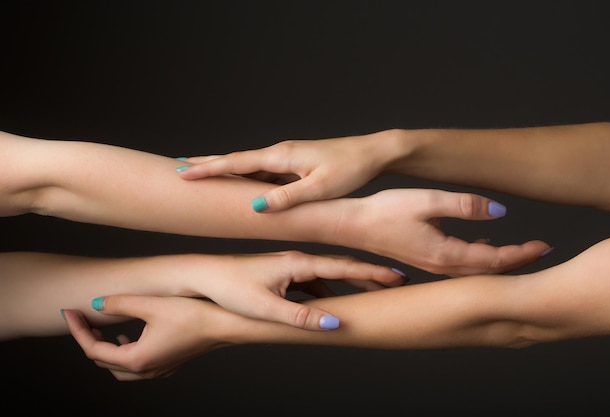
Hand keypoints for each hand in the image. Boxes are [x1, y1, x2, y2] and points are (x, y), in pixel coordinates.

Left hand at [62, 295, 240, 380]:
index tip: (69, 312)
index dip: (77, 330)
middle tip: (82, 319)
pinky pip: (138, 366)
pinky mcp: (169, 364)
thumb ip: (120, 304)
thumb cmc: (193, 315)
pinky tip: (132, 336)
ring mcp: (159, 370)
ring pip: (120, 368)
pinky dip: (126, 353)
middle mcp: (146, 370)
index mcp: (136, 359)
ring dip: (107, 351)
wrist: (226, 326)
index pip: (93, 349)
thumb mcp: (152, 304)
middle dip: (89, 340)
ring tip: (104, 330)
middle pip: (103, 361)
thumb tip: (95, 304)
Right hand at [176, 131, 392, 211]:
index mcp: (281, 157)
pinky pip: (261, 171)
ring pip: (247, 165)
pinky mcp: (295, 164)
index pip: (235, 162)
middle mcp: (279, 153)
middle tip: (177, 167)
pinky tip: (239, 184)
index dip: (207, 169)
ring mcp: (286, 157)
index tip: (181, 172)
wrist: (374, 153)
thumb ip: (287, 197)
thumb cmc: (350, 169)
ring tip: (199, 174)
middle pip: (234, 159)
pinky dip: (244, 175)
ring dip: (222, 169)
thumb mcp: (318, 188)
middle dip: (206, 163)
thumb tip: (255, 205)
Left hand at [180, 251, 407, 330]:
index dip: (372, 272)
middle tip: (396, 281)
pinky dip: (330, 289)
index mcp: (297, 262)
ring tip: (373, 291)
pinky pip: (314, 282)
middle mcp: (297, 260)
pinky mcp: (282, 275)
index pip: (343, 266)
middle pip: (341, 267)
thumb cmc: (230, 288)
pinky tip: (335, 301)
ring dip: (350, 282)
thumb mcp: (266, 306)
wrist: (204, 275)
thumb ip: (301, 316)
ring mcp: (290, 267)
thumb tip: (335, 322)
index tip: (397, 276)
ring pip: (328, 275)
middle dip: (369, 275)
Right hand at [338, 188, 551, 275]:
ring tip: (519, 252)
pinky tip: (481, 250)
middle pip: (488, 269)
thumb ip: (466, 205)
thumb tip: (501, 212)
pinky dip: (478, 260)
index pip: (495, 259)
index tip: (545, 245)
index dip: (522, 253)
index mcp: (446, 254)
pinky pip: (459, 266)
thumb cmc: (383, 211)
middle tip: (542, 249)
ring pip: (474, 269)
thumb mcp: (428, 201)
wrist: (351, 225)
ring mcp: (430, 266)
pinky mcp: (422, 260)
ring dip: (498, 261)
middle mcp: (440, 266)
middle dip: (517, 260)